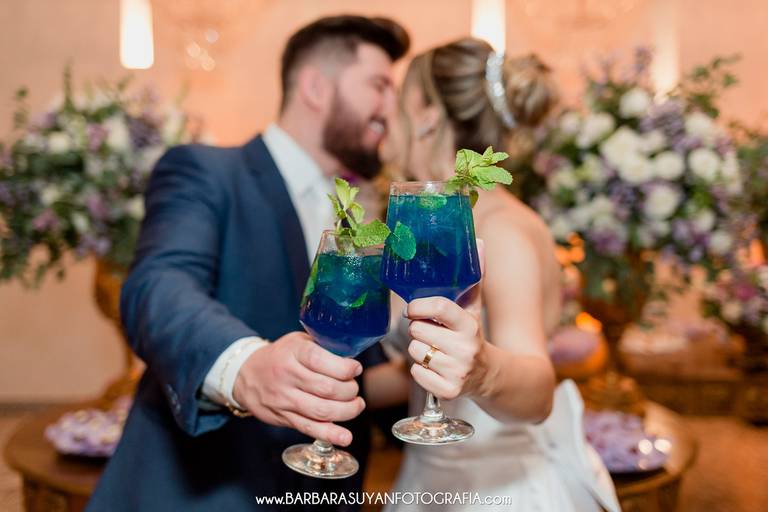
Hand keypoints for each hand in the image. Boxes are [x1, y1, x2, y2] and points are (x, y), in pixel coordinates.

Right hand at [233, 331, 364, 445]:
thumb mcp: (298, 340)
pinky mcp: (284, 418)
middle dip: (349, 390)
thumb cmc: (281, 355)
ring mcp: (284, 399)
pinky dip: (330, 434)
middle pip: (326, 388)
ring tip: (356, 405)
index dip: (344, 367)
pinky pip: (309, 428)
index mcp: (293, 351)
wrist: (246, 374)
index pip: (320, 360)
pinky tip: (345, 437)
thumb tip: (353, 358)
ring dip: (347, 410)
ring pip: (322, 410)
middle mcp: (287, 375)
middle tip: (354, 388)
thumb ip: (323, 346)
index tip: (356, 368)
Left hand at [405, 239, 488, 399]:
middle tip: (430, 333)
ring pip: (415, 353)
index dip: (418, 306)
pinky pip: (416, 375)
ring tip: (434, 350)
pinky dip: (420, 372)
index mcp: (469, 324)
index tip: (412, 309)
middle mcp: (465, 349)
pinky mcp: (449, 391)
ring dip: (419, 350)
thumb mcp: (474, 308)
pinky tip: (435, 368)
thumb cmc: (473, 335)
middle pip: (418, 331)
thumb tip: (480, 242)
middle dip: (419, 330)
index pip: (438, 307)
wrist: (492, 376)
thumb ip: (474, 277)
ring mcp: (458, 371)